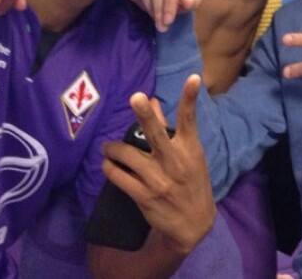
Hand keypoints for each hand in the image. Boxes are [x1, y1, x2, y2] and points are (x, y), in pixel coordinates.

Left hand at [102, 75, 214, 257]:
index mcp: (189, 148)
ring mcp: (158, 180)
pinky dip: (110, 168)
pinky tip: (107, 164)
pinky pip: (120, 177)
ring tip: (107, 147)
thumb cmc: (192, 182)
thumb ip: (170, 129)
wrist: (194, 223)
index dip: (190, 97)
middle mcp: (174, 161)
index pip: (189, 118)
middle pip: (157, 134)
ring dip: (113, 148)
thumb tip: (154, 102)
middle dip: (145, 115)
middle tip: (136, 97)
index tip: (194, 78)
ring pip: (128, 156)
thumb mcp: (188, 155)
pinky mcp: (143, 196)